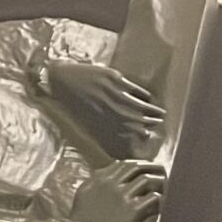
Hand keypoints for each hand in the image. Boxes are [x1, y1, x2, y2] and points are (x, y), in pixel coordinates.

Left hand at [39, 59, 164, 157]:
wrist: (60, 79)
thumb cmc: (72, 102)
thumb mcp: (87, 121)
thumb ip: (104, 132)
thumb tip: (118, 143)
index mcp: (104, 122)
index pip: (130, 133)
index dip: (142, 135)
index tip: (149, 135)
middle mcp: (111, 110)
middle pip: (139, 120)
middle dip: (151, 123)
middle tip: (158, 124)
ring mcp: (114, 94)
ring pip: (141, 106)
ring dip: (153, 111)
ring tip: (160, 113)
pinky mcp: (114, 79)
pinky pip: (135, 89)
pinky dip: (145, 95)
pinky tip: (149, 98)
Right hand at [69, 160, 166, 221]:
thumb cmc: (84, 221)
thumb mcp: (84, 196)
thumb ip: (96, 181)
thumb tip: (112, 169)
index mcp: (98, 179)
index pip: (123, 164)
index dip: (139, 164)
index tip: (148, 168)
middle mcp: (110, 184)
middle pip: (137, 168)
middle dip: (153, 168)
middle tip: (164, 172)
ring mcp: (122, 196)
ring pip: (147, 180)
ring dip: (159, 182)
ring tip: (168, 187)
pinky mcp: (133, 210)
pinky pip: (152, 198)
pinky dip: (160, 199)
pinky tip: (164, 204)